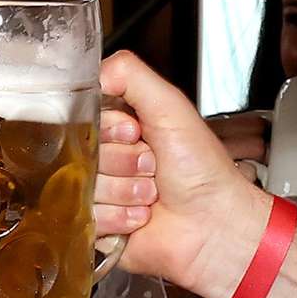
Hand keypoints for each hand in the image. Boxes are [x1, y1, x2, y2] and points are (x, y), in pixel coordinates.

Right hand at [94, 52, 278, 297]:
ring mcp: (103, 193)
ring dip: (125, 191)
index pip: (84, 119)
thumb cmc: (202, 170)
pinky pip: (88, 216)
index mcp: (121, 128)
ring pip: (85, 186)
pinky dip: (120, 217)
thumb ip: (131, 76)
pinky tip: (142, 216)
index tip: (135, 132)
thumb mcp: (170, 107)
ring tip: (151, 193)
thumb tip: (96, 71)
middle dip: (122, 161)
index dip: (110, 129)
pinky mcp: (99, 226)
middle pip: (82, 153)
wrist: (214, 224)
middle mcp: (109, 159)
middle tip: (151, 166)